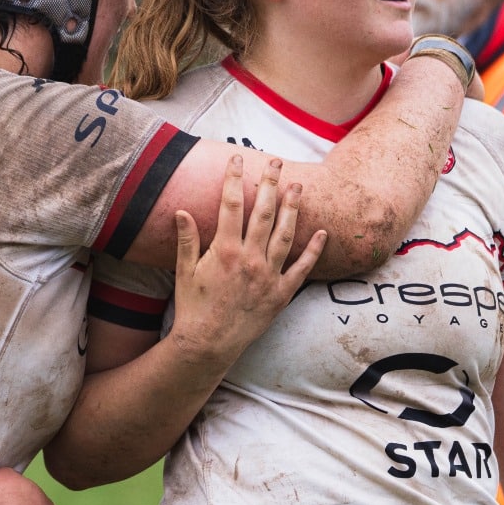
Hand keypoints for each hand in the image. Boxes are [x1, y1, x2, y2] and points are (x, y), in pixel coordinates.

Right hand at [167, 156, 326, 367]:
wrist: (208, 344)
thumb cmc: (193, 307)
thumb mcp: (184, 271)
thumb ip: (187, 240)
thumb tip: (182, 211)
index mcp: (224, 251)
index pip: (230, 206)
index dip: (233, 180)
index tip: (237, 160)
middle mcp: (250, 259)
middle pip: (263, 214)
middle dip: (269, 185)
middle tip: (275, 163)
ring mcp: (268, 276)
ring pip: (285, 235)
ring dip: (292, 208)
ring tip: (297, 187)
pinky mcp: (281, 294)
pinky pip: (302, 269)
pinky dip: (313, 250)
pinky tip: (322, 232)